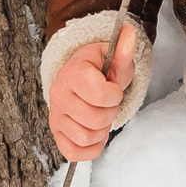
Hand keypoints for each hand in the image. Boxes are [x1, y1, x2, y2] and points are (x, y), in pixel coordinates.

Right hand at [47, 23, 136, 161]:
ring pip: (86, 137)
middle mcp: (59, 94)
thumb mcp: (112, 59)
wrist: (79, 79)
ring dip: (101, 131)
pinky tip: (95, 133)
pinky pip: (75, 153)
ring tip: (100, 116)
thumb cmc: (99, 70)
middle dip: (110, 113)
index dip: (114, 95)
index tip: (112, 89)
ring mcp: (55, 115)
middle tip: (108, 104)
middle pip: (95, 119)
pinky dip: (91, 147)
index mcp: (73, 72)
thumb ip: (123, 51)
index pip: (100, 94)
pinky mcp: (56, 134)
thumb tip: (130, 33)